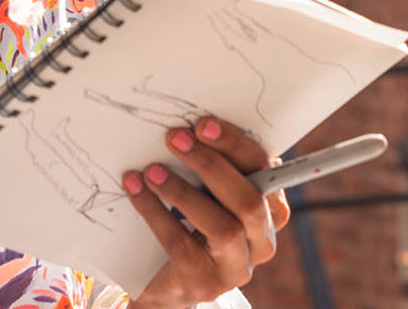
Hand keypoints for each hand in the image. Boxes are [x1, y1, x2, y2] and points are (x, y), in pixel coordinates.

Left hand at [121, 117, 289, 308]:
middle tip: (175, 138)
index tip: (203, 124)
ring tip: (152, 171)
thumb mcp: (211, 195)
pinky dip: (156, 213)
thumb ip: (215, 169)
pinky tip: (137, 191)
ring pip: (223, 227)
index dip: (236, 146)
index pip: (265, 171)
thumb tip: (189, 126)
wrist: (167, 279)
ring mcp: (236, 268)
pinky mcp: (205, 283)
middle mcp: (262, 242)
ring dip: (183, 193)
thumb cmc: (193, 224)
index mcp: (270, 210)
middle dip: (211, 165)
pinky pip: (182, 244)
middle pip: (250, 201)